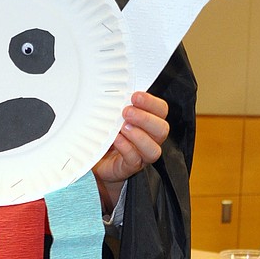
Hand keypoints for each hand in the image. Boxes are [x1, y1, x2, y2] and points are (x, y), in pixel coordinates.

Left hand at [93, 91, 168, 209]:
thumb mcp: (113, 117)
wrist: (97, 160)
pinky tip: (117, 140)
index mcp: (149, 123)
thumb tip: (116, 91)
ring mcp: (142, 156)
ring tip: (123, 127)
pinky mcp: (130, 167)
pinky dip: (126, 148)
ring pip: (153, 149)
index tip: (135, 96)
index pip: (161, 110)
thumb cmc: (108, 135)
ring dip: (139, 136)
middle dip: (145, 119)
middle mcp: (150, 139)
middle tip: (127, 111)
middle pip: (162, 129)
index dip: (151, 102)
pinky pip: (134, 159)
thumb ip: (119, 106)